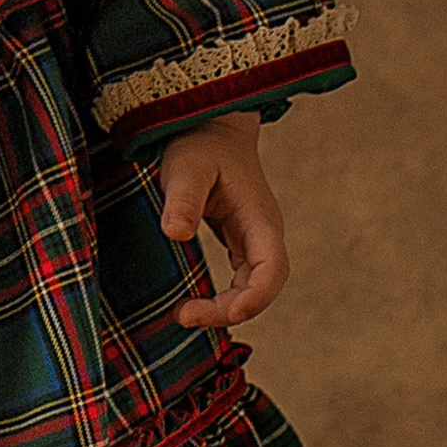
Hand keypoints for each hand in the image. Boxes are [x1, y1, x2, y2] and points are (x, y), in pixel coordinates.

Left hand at [157, 111, 288, 329]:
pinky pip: (243, 281)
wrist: (211, 128)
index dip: (253, 297)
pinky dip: (225, 299)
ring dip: (227, 308)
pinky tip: (196, 307)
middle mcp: (265, 233)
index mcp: (261, 218)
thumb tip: (175, 233)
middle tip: (186, 317)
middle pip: (265, 287)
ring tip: (185, 316)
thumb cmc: (200, 145)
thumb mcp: (186, 166)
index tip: (224, 312)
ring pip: (255, 288)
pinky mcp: (242, 242)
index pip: (271, 268)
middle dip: (233, 310)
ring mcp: (257, 239)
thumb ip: (183, 198)